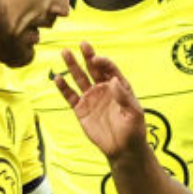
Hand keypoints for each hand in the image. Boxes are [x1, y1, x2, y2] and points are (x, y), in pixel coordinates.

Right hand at [56, 41, 147, 161]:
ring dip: (72, 66)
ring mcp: (91, 98)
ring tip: (65, 52)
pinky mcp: (81, 109)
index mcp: (119, 87)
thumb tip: (112, 81)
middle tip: (82, 44)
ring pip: (80, 78)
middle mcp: (103, 89)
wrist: (123, 149)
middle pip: (93, 69)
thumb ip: (124, 97)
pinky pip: (70, 96)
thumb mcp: (134, 113)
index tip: (96, 59)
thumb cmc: (133, 131)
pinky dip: (64, 88)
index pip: (110, 70)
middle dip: (88, 56)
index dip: (104, 63)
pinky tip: (58, 78)